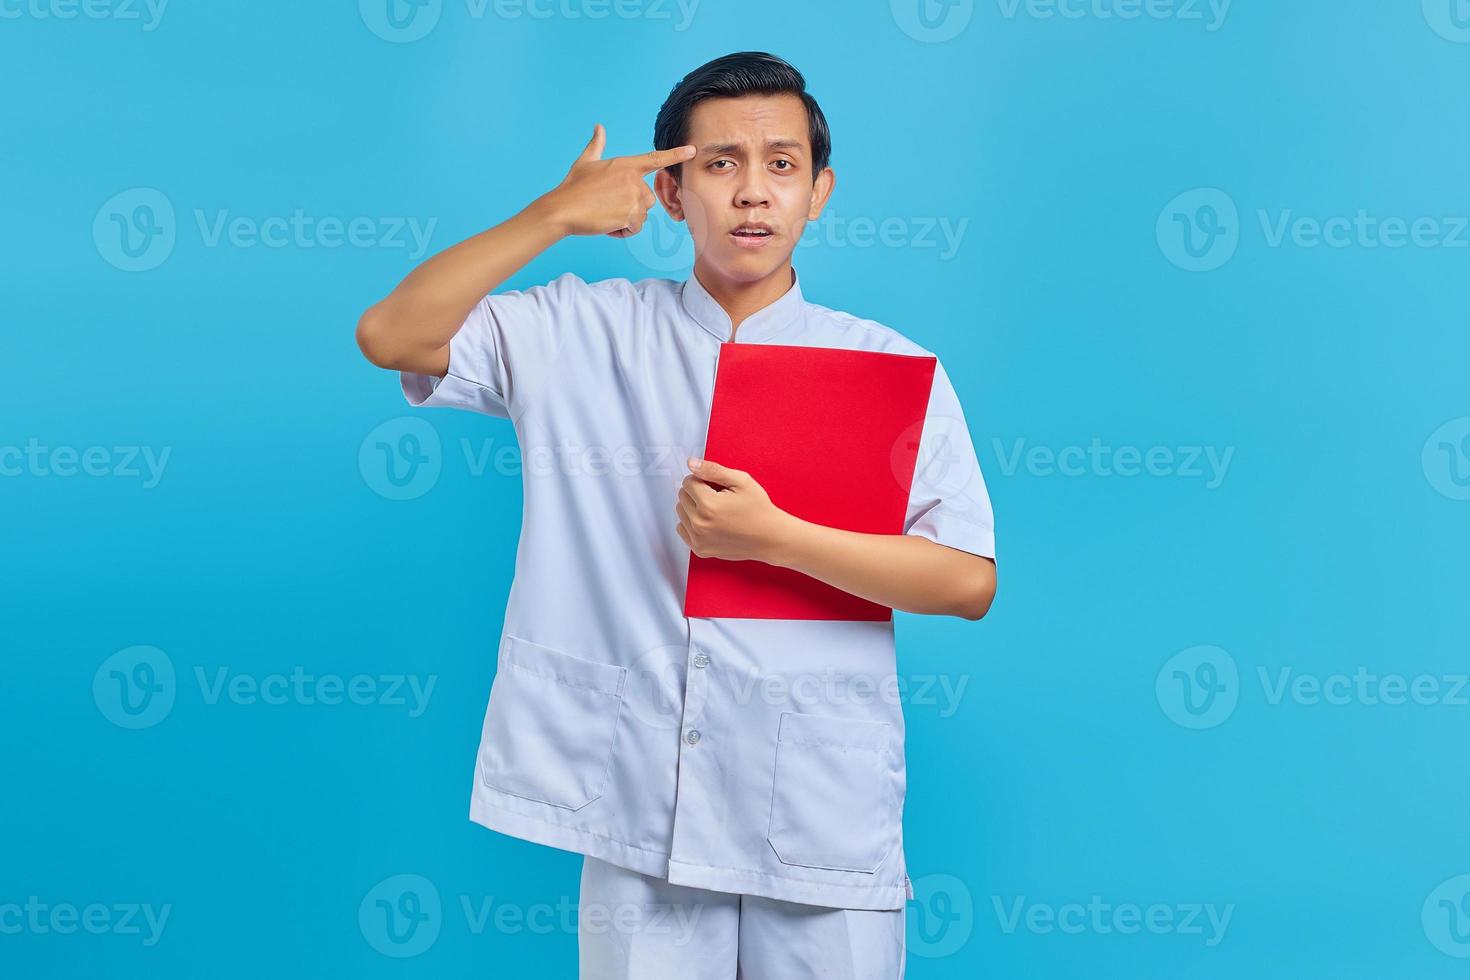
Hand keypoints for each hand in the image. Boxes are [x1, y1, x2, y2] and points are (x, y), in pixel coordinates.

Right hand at [538, 123, 695, 237]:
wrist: (563, 209)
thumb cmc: (573, 186)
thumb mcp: (586, 162)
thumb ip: (597, 145)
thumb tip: (599, 127)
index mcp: (626, 164)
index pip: (656, 159)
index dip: (676, 154)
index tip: (693, 150)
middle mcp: (634, 179)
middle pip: (647, 200)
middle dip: (630, 208)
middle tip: (606, 206)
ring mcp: (634, 197)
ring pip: (641, 216)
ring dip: (626, 221)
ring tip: (604, 214)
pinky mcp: (631, 215)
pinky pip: (634, 229)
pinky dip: (621, 232)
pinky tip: (605, 224)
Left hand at [675, 457, 794, 562]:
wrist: (770, 537)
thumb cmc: (758, 508)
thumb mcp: (741, 481)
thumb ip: (713, 470)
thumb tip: (691, 463)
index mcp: (708, 505)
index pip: (688, 482)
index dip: (702, 480)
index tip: (717, 486)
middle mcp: (700, 524)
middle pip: (682, 496)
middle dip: (696, 492)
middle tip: (718, 498)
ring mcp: (698, 539)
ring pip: (681, 512)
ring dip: (693, 507)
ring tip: (715, 511)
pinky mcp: (700, 550)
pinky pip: (682, 529)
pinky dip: (691, 523)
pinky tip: (709, 522)